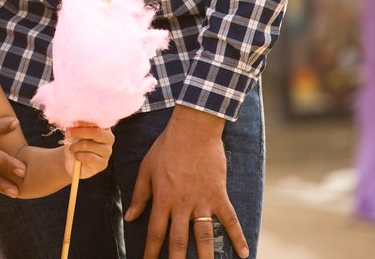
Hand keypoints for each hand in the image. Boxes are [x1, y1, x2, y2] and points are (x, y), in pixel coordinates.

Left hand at [62, 124, 113, 178]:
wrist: (73, 160)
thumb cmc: (76, 142)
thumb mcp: (75, 132)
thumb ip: (77, 126)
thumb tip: (73, 124)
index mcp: (104, 126)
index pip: (98, 121)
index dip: (85, 122)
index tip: (73, 123)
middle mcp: (108, 138)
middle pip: (97, 132)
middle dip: (80, 132)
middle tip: (68, 133)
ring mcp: (107, 151)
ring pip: (88, 145)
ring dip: (75, 146)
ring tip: (72, 148)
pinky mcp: (103, 163)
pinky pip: (88, 158)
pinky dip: (78, 156)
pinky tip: (77, 156)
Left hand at [124, 107, 248, 258]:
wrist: (193, 129)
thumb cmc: (167, 146)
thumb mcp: (146, 168)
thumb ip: (139, 195)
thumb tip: (130, 217)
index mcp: (162, 198)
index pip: (155, 233)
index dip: (150, 252)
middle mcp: (182, 204)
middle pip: (178, 242)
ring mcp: (202, 201)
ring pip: (204, 237)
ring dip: (205, 257)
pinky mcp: (219, 195)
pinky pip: (230, 219)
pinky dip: (238, 237)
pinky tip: (244, 254)